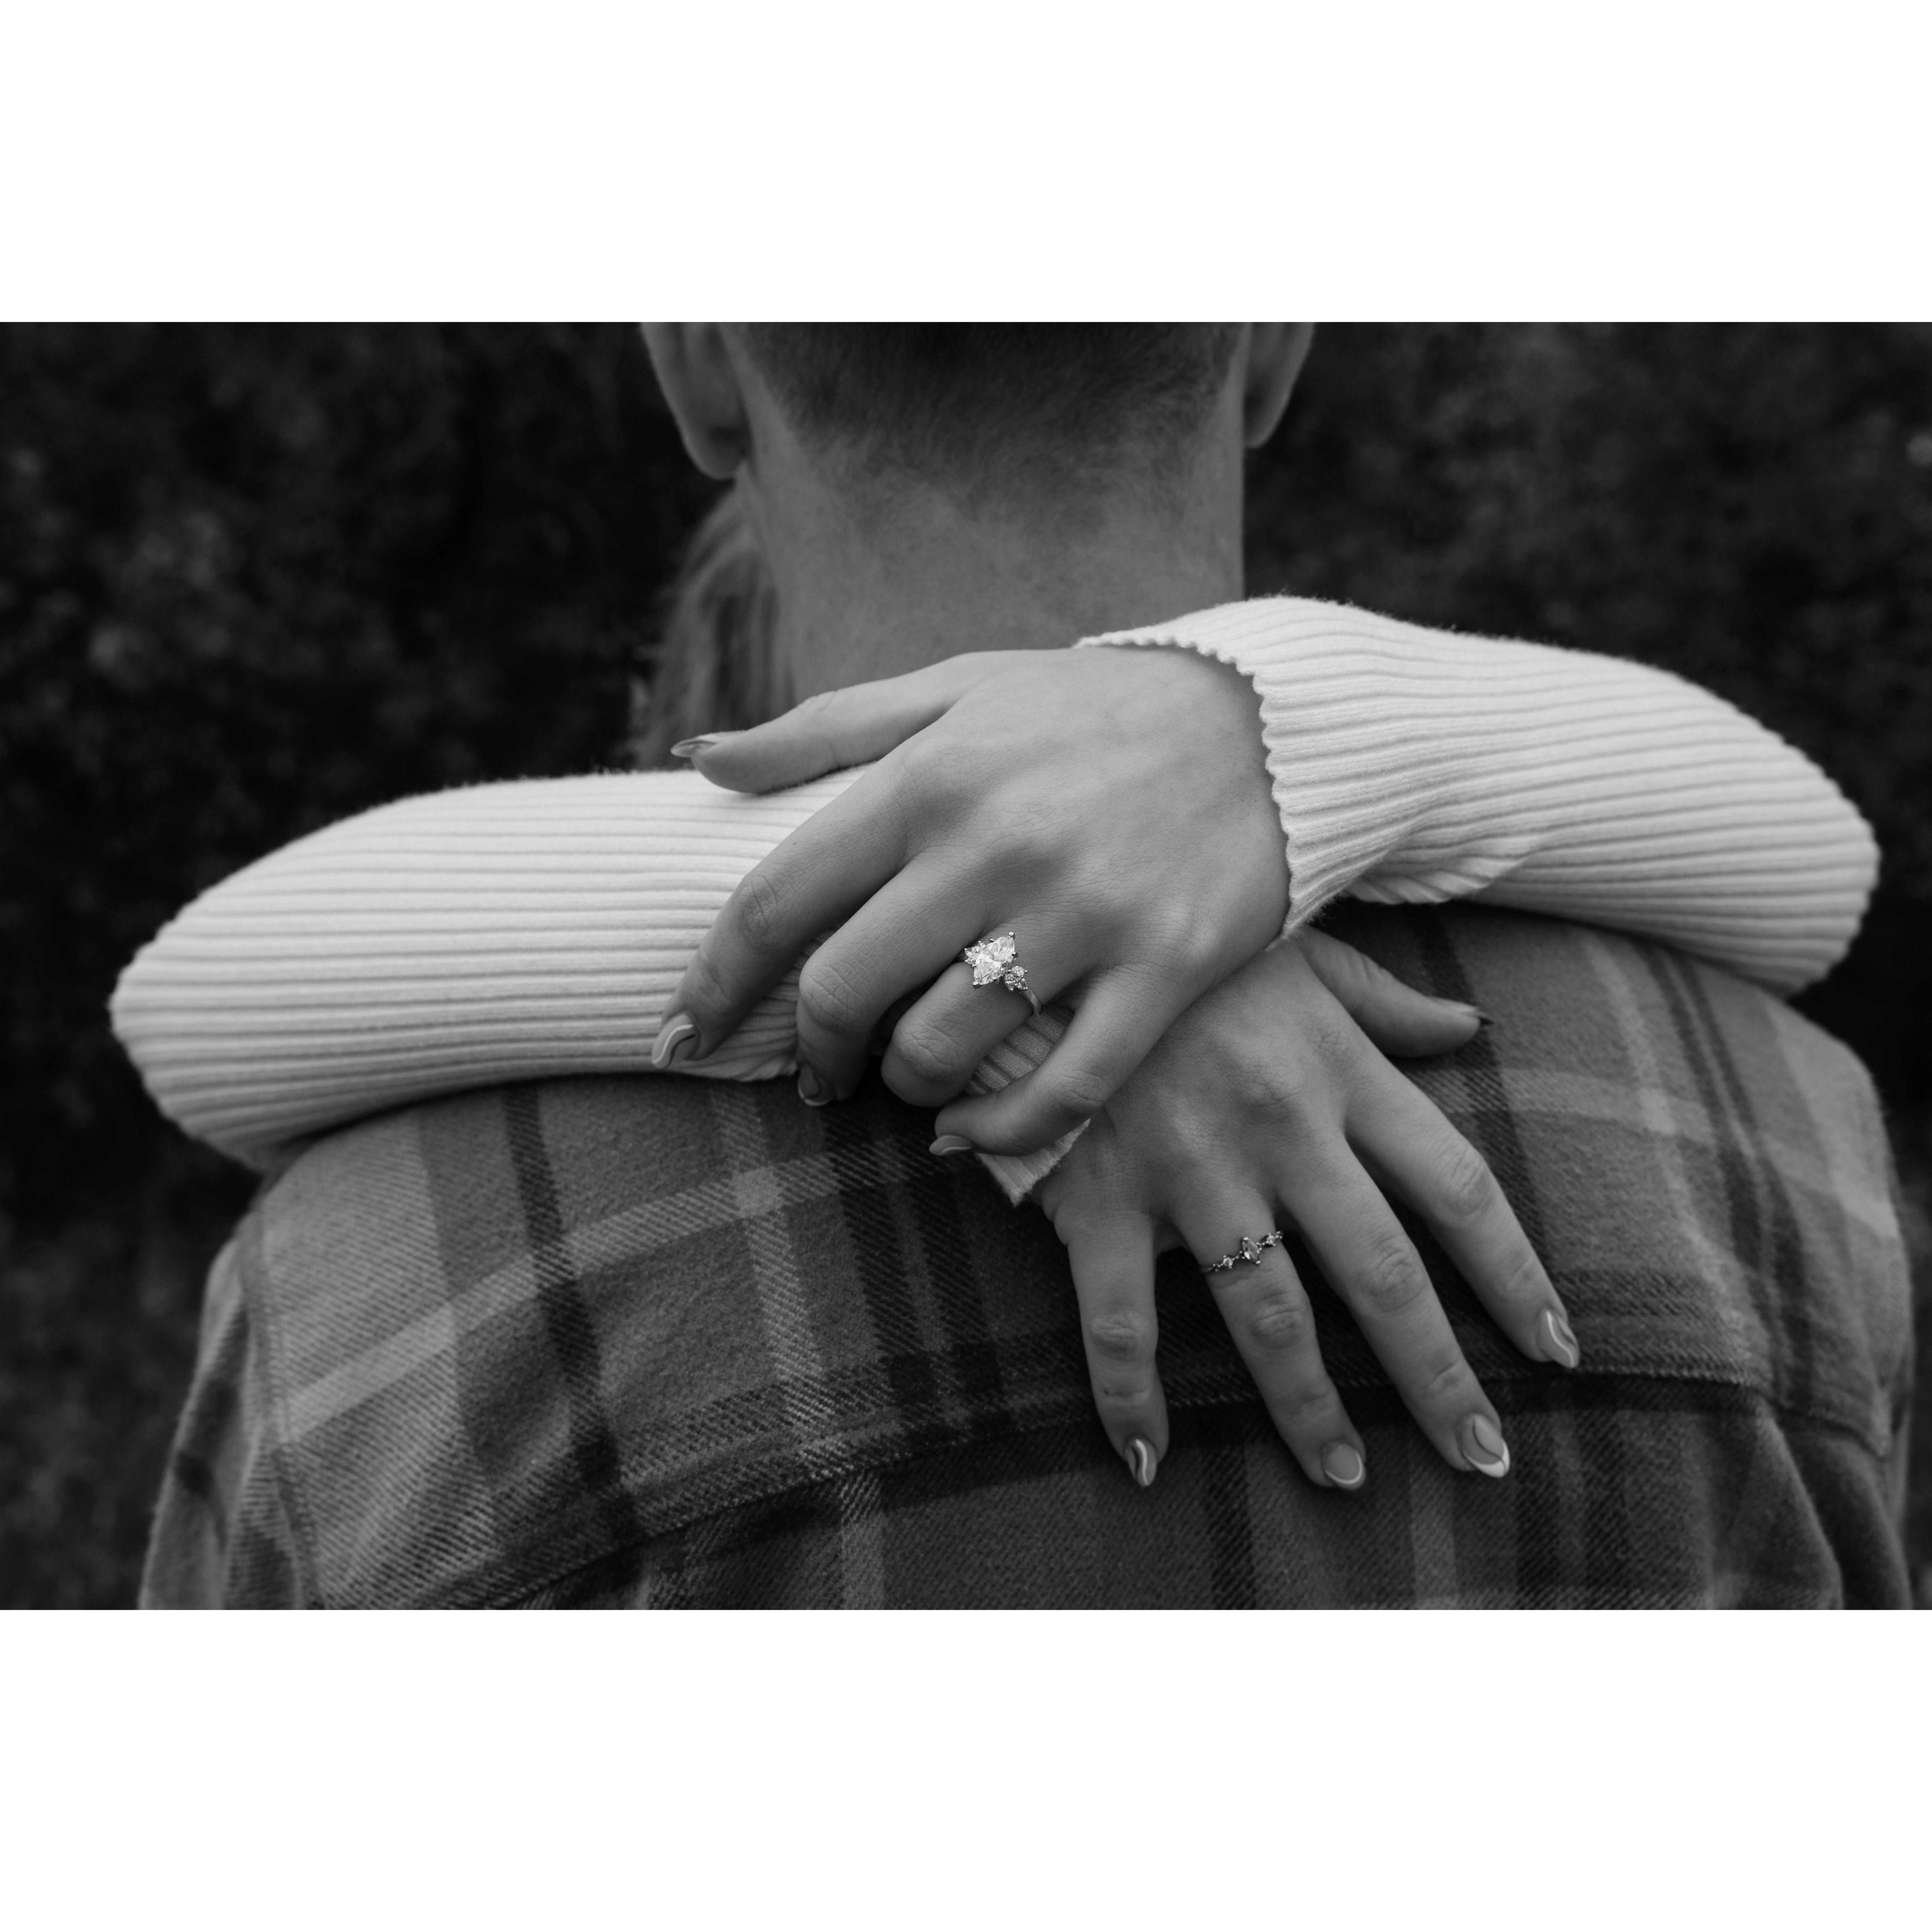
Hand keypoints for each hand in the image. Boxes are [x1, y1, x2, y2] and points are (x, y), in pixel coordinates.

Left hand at [658, 645, 1288, 1152]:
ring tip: (910, 1078)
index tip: (681, 1033)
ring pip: (943, 1047)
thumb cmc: (1086, 710)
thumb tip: (700, 760)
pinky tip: (968, 1131)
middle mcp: (998, 843)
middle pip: (848, 988)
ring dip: (904, 1085)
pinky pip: (1063, 1090)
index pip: (780, 897)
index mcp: (930, 775)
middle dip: (812, 1050)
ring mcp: (1086, 912)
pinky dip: (999, 1131)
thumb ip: (823, 729)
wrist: (1265, 720)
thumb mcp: (955, 689)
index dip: (713, 980)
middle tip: (818, 1071)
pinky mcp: (1165, 967)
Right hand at [1028, 930, 1580, 1488]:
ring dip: (1311, 1409)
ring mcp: (1189, 1170)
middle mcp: (1281, 1130)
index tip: (1555, 1350)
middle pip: (1382, 1276)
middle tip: (1479, 1457)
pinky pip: (1119, 1321)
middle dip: (1437, 1377)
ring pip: (1266, 1316)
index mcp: (1339, 1073)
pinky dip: (1130, 1397)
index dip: (1514, 1278)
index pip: (1457, 1191)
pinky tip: (1149, 1461)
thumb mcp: (1301, 955)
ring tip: (1347, 1477)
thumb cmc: (1187, 945)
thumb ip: (1387, 1002)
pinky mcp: (1102, 1196)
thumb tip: (1471, 1027)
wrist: (1051, 931)